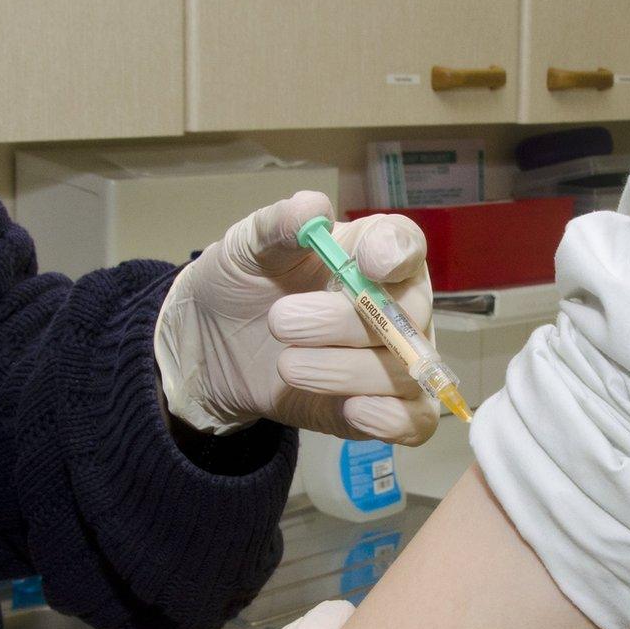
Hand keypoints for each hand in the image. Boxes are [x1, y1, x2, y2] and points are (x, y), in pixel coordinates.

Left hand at [155, 191, 438, 443]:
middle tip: (282, 322)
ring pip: (405, 370)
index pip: (406, 244)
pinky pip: (414, 419)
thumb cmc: (244, 282)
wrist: (215, 346)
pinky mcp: (382, 409)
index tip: (367, 263)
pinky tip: (351, 409)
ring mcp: (394, 359)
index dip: (396, 253)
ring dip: (344, 370)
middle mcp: (396, 306)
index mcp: (371, 253)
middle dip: (346, 321)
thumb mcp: (247, 247)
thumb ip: (276, 225)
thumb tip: (311, 209)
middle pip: (409, 314)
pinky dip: (389, 416)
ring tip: (286, 366)